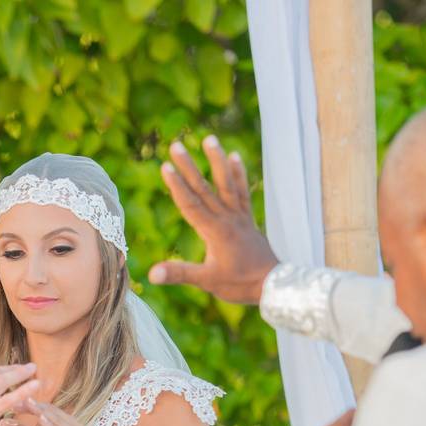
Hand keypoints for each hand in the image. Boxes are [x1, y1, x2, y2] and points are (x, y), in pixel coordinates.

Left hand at [0, 400, 96, 425]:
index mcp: (64, 425)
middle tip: (16, 399)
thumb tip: (4, 422)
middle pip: (51, 411)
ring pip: (57, 420)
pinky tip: (41, 419)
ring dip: (42, 411)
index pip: (46, 409)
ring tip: (28, 403)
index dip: (30, 405)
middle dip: (33, 405)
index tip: (13, 401)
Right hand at [149, 137, 279, 304]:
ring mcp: (239, 217)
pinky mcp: (247, 219)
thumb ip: (179, 274)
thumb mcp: (207, 282)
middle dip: (189, 166)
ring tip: (210, 139)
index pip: (191, 204)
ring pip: (226, 183)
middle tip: (176, 145)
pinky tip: (234, 157)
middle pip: (204, 188)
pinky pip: (242, 192)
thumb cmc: (240, 284)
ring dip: (217, 161)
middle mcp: (227, 219)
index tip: (165, 166)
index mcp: (214, 231)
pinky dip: (238, 174)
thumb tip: (152, 274)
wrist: (273, 285)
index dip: (176, 185)